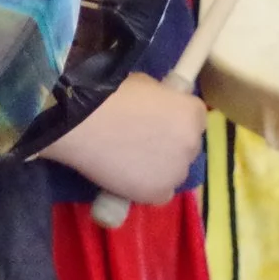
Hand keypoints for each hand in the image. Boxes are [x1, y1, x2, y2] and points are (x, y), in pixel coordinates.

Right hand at [36, 74, 204, 203]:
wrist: (83, 122)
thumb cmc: (111, 95)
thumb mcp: (147, 85)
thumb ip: (162, 101)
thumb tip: (161, 108)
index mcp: (193, 113)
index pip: (195, 120)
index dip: (175, 121)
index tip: (158, 122)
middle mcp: (192, 144)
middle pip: (187, 148)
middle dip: (170, 146)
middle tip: (143, 142)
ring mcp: (176, 172)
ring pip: (174, 173)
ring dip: (160, 168)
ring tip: (132, 162)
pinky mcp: (158, 193)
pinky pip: (159, 194)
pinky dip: (147, 188)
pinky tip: (129, 178)